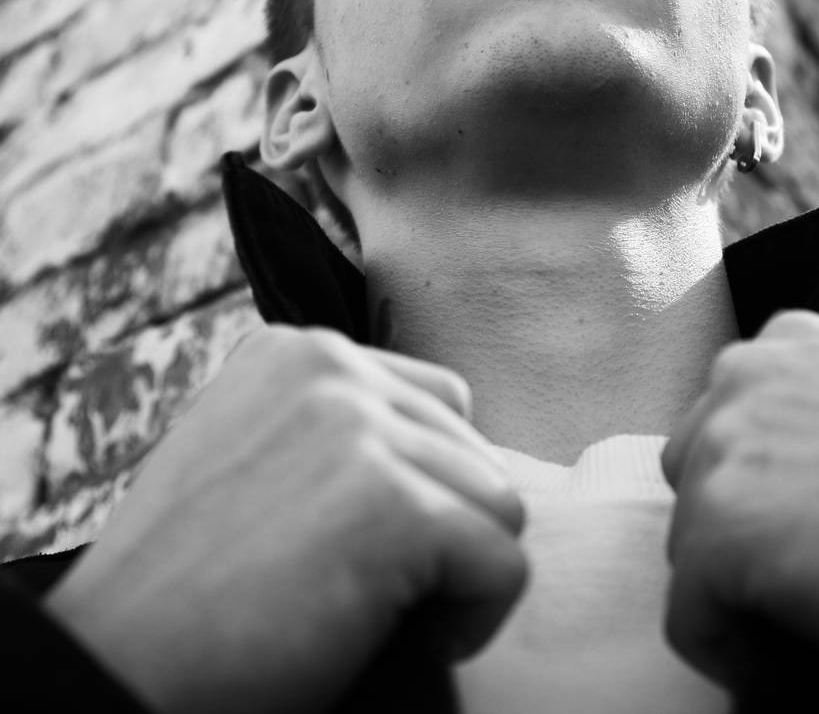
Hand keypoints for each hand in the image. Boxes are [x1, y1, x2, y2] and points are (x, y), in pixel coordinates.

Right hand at [45, 326, 526, 713]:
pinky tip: (398, 640)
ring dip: (457, 573)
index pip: (430, 401)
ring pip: (498, 502)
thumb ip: (328, 433)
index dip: (419, 487)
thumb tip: (444, 454)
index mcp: (293, 350)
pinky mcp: (394, 501)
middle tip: (368, 592)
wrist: (116, 666)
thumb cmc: (180, 591)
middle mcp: (330, 365)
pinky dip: (472, 619)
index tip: (358, 551)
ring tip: (378, 616)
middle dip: (443, 527)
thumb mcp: (245, 459)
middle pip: (472, 448)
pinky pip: (504, 563)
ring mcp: (361, 426)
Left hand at [661, 309, 818, 687]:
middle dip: (734, 522)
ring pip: (689, 541)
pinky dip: (730, 650)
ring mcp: (722, 445)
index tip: (802, 524)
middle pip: (696, 471)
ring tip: (802, 612)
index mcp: (789, 340)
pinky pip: (690, 615)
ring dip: (732, 584)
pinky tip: (782, 659)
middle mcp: (743, 374)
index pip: (729, 415)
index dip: (761, 481)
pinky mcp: (714, 526)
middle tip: (799, 570)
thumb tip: (793, 461)